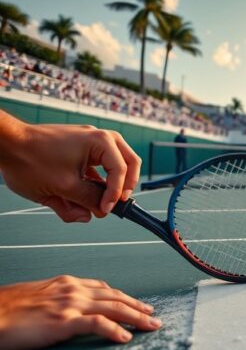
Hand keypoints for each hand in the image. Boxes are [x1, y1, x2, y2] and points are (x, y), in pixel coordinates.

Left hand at [0, 122, 140, 221]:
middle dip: (124, 185)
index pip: (120, 171)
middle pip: (128, 162)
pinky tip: (84, 195)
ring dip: (110, 183)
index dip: (115, 194)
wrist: (5, 144)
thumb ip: (86, 201)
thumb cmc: (31, 160)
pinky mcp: (77, 146)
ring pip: (114, 162)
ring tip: (101, 201)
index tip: (105, 211)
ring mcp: (88, 140)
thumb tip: (98, 212)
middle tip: (117, 203)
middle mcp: (99, 137)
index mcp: (100, 142)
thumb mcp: (62, 188)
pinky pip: (96, 164)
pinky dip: (95, 180)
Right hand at [0, 275, 160, 349]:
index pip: (104, 288)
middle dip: (137, 306)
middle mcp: (72, 290)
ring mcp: (69, 304)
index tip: (137, 304)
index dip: (123, 297)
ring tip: (150, 326)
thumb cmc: (6, 308)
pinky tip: (125, 336)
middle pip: (114, 297)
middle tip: (153, 315)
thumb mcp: (38, 296)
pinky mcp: (63, 321)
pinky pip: (97, 324)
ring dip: (136, 317)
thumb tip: (69, 308)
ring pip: (113, 308)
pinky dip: (115, 330)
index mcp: (66, 283)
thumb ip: (58, 299)